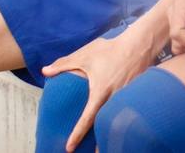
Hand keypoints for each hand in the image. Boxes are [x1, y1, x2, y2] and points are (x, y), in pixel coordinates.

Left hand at [42, 34, 159, 150]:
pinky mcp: (136, 93)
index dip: (77, 134)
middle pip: (104, 125)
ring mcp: (127, 97)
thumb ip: (64, 64)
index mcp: (100, 92)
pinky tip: (121, 124)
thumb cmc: (111, 49)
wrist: (140, 43)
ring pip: (117, 120)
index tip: (70, 148)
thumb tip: (44, 71)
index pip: (87, 119)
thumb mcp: (85, 55)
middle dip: (99, 142)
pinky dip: (122, 120)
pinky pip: (127, 111)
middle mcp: (114, 98)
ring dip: (111, 132)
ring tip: (105, 146)